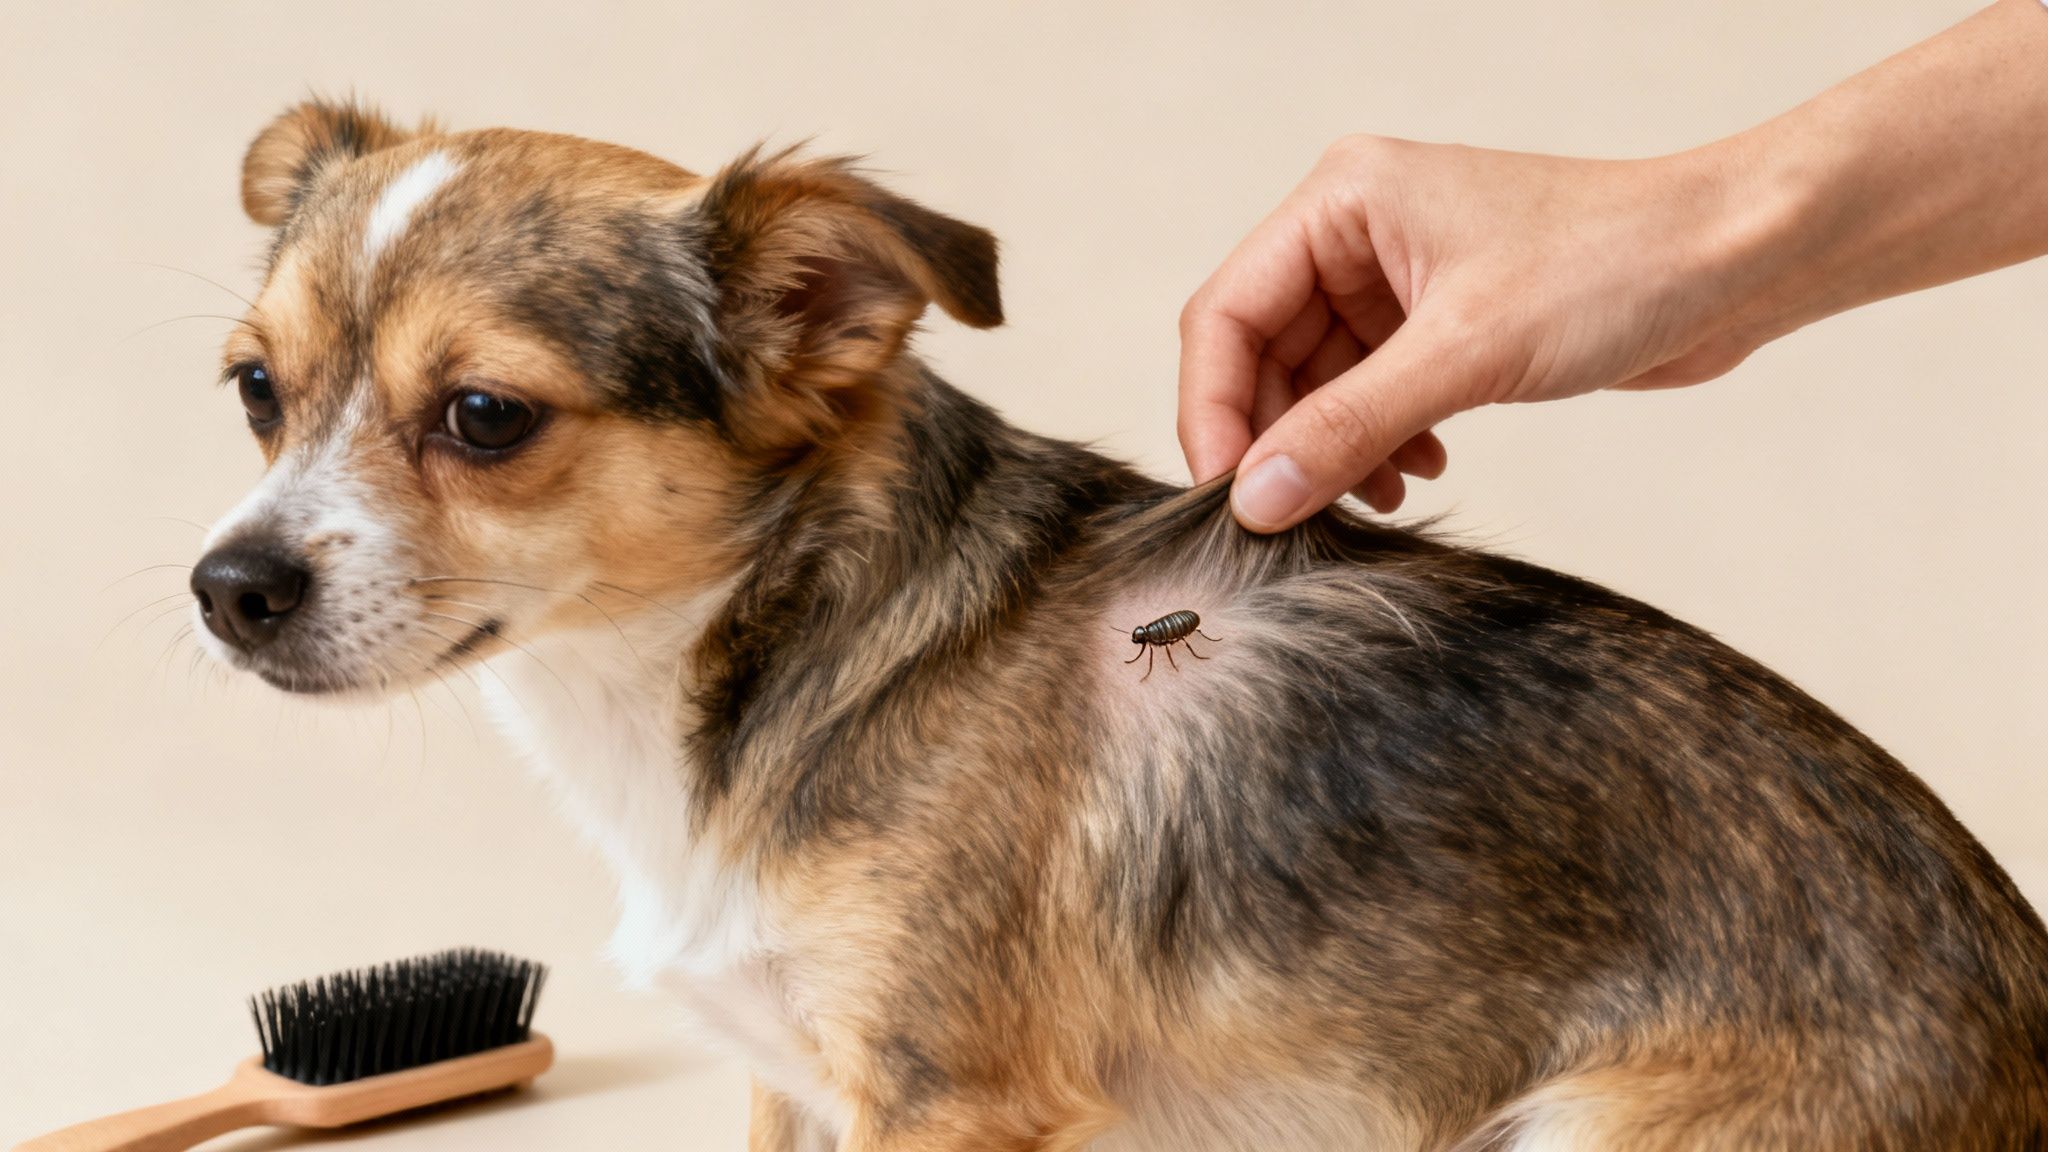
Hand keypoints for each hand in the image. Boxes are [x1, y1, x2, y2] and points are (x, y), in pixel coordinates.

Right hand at [1177, 135, 1771, 530]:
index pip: (1227, 314)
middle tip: (1292, 523)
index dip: (1213, 411)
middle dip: (1277, 442)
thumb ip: (1348, 429)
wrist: (1739, 259)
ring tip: (1375, 503)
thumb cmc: (1617, 264)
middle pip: (1262, 354)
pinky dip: (1380, 445)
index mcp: (1342, 201)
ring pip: (1316, 384)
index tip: (1226, 499)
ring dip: (1333, 453)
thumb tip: (1256, 502)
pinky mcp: (1441, 322)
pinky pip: (1369, 395)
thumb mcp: (1467, 354)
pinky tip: (1422, 475)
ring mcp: (1398, 278)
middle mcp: (1356, 232)